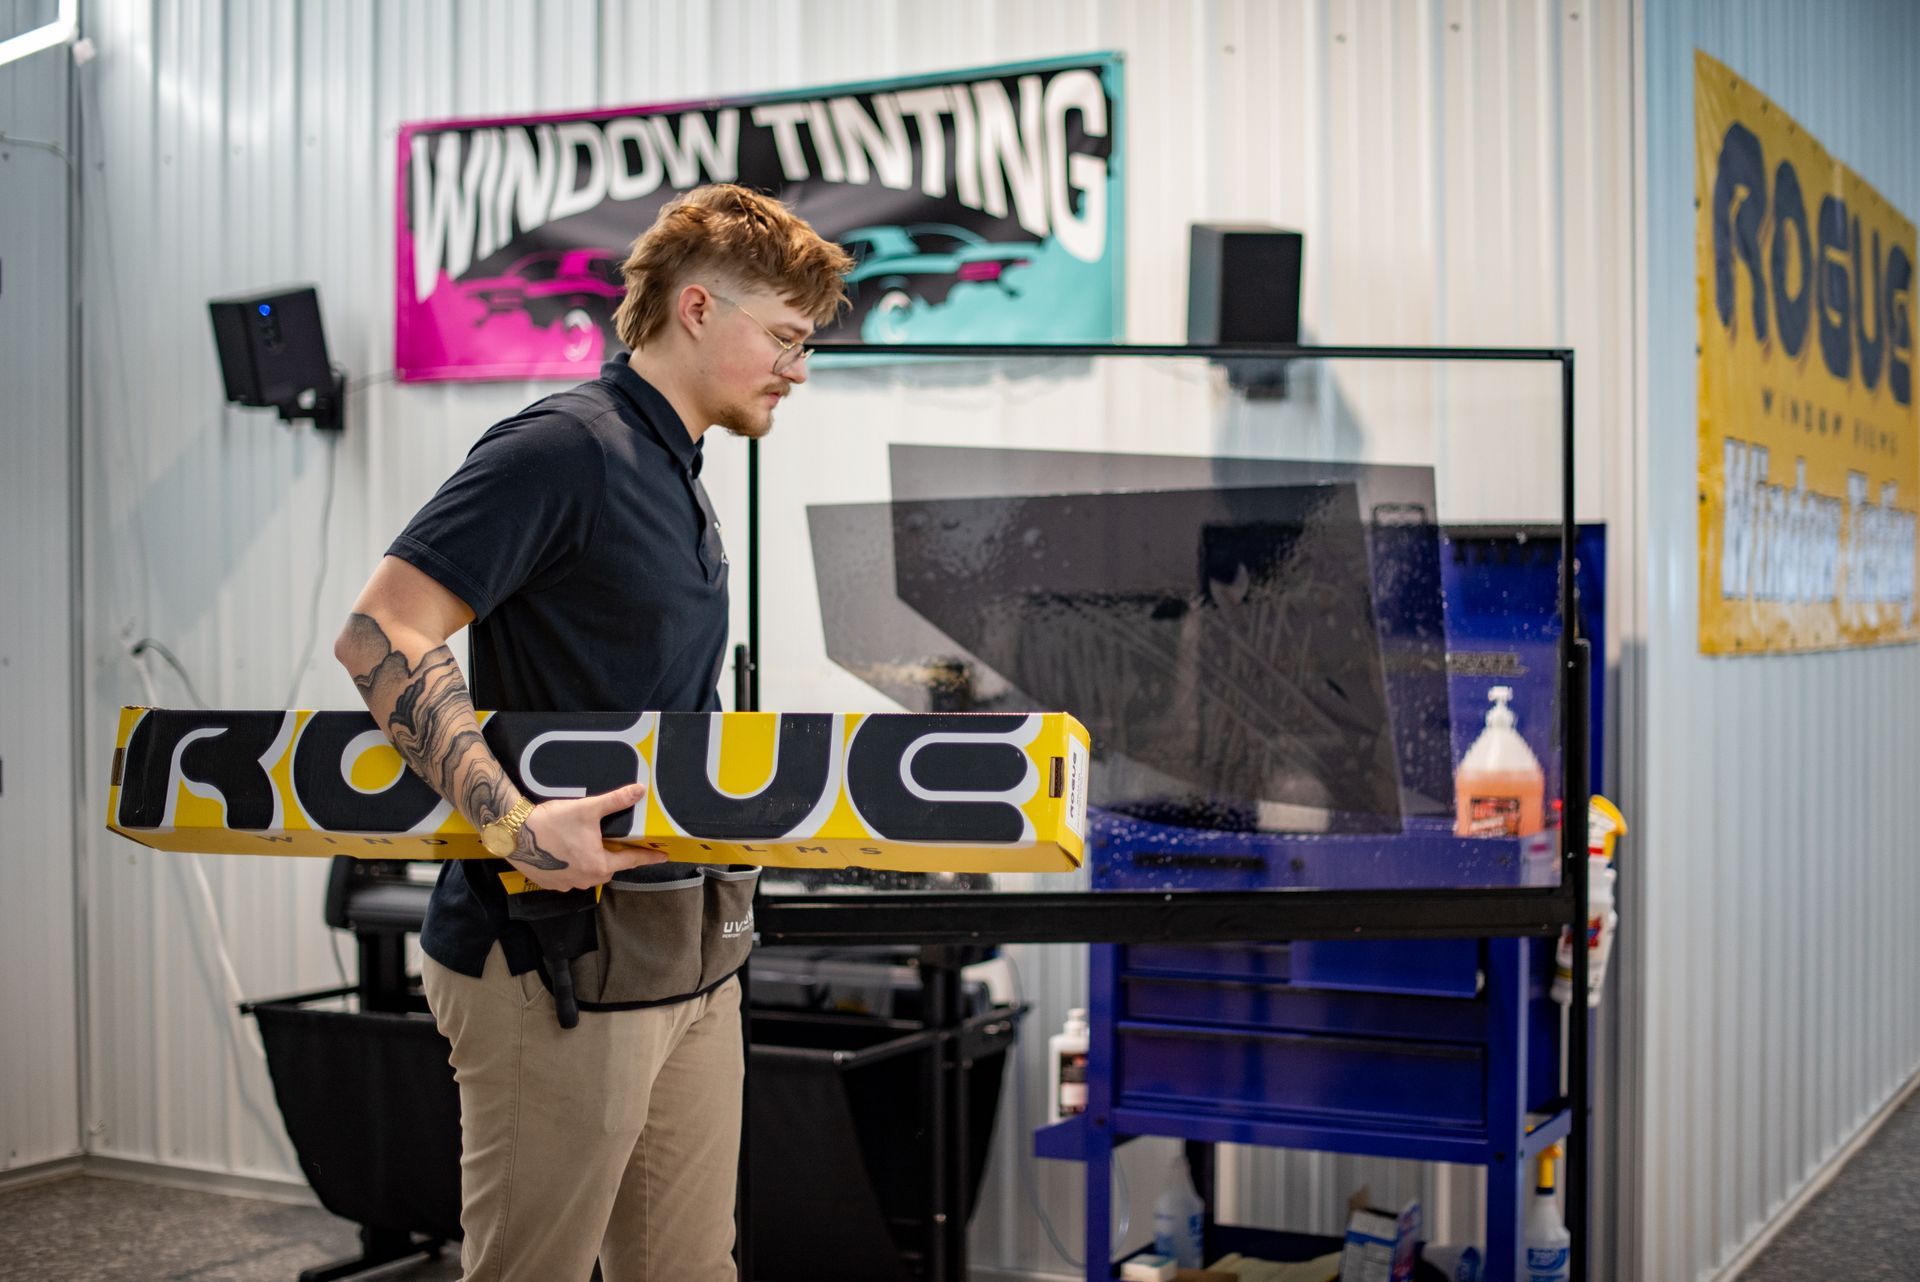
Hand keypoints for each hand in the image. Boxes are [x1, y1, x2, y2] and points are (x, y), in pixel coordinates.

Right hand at [506, 782, 667, 891]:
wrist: (514, 833)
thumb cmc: (553, 822)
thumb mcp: (588, 808)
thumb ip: (616, 801)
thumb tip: (638, 791)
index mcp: (599, 865)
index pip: (631, 860)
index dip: (647, 857)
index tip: (662, 857)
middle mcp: (585, 880)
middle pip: (608, 867)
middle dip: (613, 856)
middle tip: (615, 842)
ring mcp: (566, 884)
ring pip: (588, 873)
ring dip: (591, 861)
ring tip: (586, 845)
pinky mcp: (550, 884)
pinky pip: (569, 877)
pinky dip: (572, 866)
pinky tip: (567, 853)